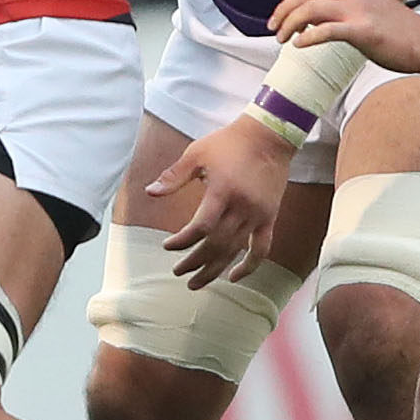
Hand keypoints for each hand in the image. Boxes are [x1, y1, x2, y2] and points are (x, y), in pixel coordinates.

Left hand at [145, 118, 293, 292]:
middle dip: (195, 262)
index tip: (168, 246)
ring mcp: (258, 215)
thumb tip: (149, 192)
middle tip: (177, 272)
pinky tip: (234, 277)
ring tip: (197, 283)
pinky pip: (262, 248)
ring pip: (236, 251)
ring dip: (215, 270)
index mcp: (222, 191)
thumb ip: (173, 176)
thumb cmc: (228, 143)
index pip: (201, 227)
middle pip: (217, 244)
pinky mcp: (269, 217)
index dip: (183, 241)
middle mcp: (242, 207)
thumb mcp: (196, 154)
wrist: (269, 136)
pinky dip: (249, 266)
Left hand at [273, 0, 419, 74]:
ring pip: (309, 10)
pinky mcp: (362, 29)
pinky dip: (308, 37)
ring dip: (290, 24)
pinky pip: (325, 30)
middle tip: (274, 29)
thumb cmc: (397, 29)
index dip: (289, 2)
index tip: (279, 17)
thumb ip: (339, 6)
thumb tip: (310, 17)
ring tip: (283, 38)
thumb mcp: (365, 6)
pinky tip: (300, 45)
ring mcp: (358, 9)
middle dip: (283, 12)